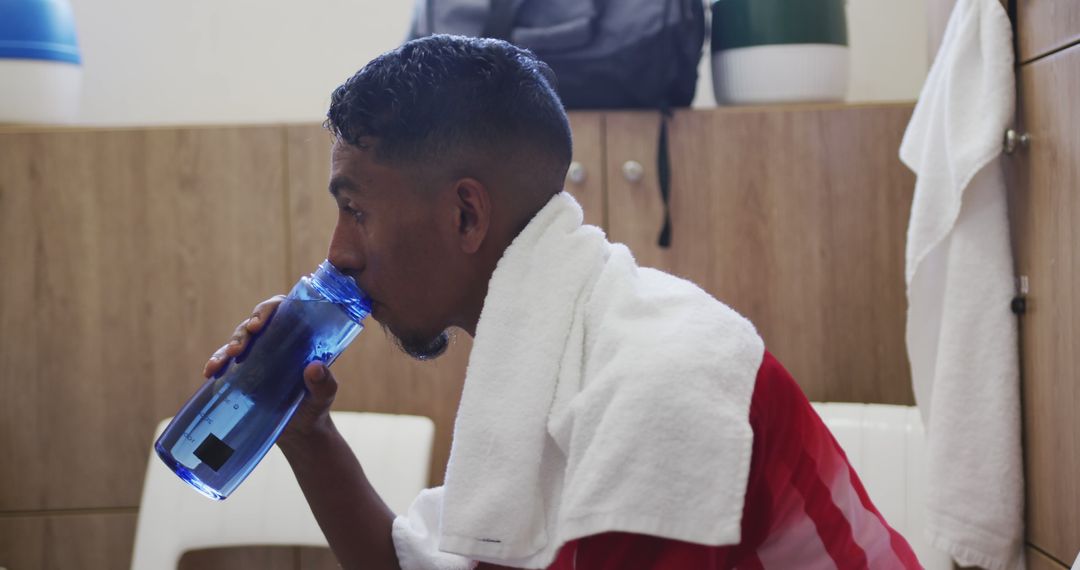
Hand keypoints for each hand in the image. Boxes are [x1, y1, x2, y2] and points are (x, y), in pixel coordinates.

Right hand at [202, 294, 338, 446]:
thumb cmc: (315, 408)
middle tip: (247, 336)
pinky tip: (210, 371)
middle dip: (247, 328)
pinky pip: (225, 363)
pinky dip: (216, 363)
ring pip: (239, 340)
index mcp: (298, 339)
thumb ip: (324, 384)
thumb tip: (315, 367)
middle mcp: (275, 343)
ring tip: (230, 355)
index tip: (260, 321)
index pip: (283, 311)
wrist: (298, 433)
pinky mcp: (241, 374)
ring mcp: (256, 357)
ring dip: (231, 344)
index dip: (270, 309)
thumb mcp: (324, 397)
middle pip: (256, 323)